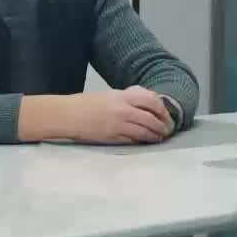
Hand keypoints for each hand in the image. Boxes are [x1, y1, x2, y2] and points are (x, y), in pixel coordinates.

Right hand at [19, 87, 174, 144]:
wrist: (69, 115)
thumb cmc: (89, 104)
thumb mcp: (111, 95)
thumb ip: (130, 97)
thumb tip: (150, 102)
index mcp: (123, 96)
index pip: (152, 101)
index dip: (163, 110)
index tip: (166, 115)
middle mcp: (123, 110)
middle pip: (152, 118)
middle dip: (163, 125)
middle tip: (167, 129)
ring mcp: (118, 125)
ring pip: (145, 132)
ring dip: (155, 135)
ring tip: (159, 137)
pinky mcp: (113, 138)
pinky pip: (133, 140)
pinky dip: (143, 141)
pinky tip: (146, 141)